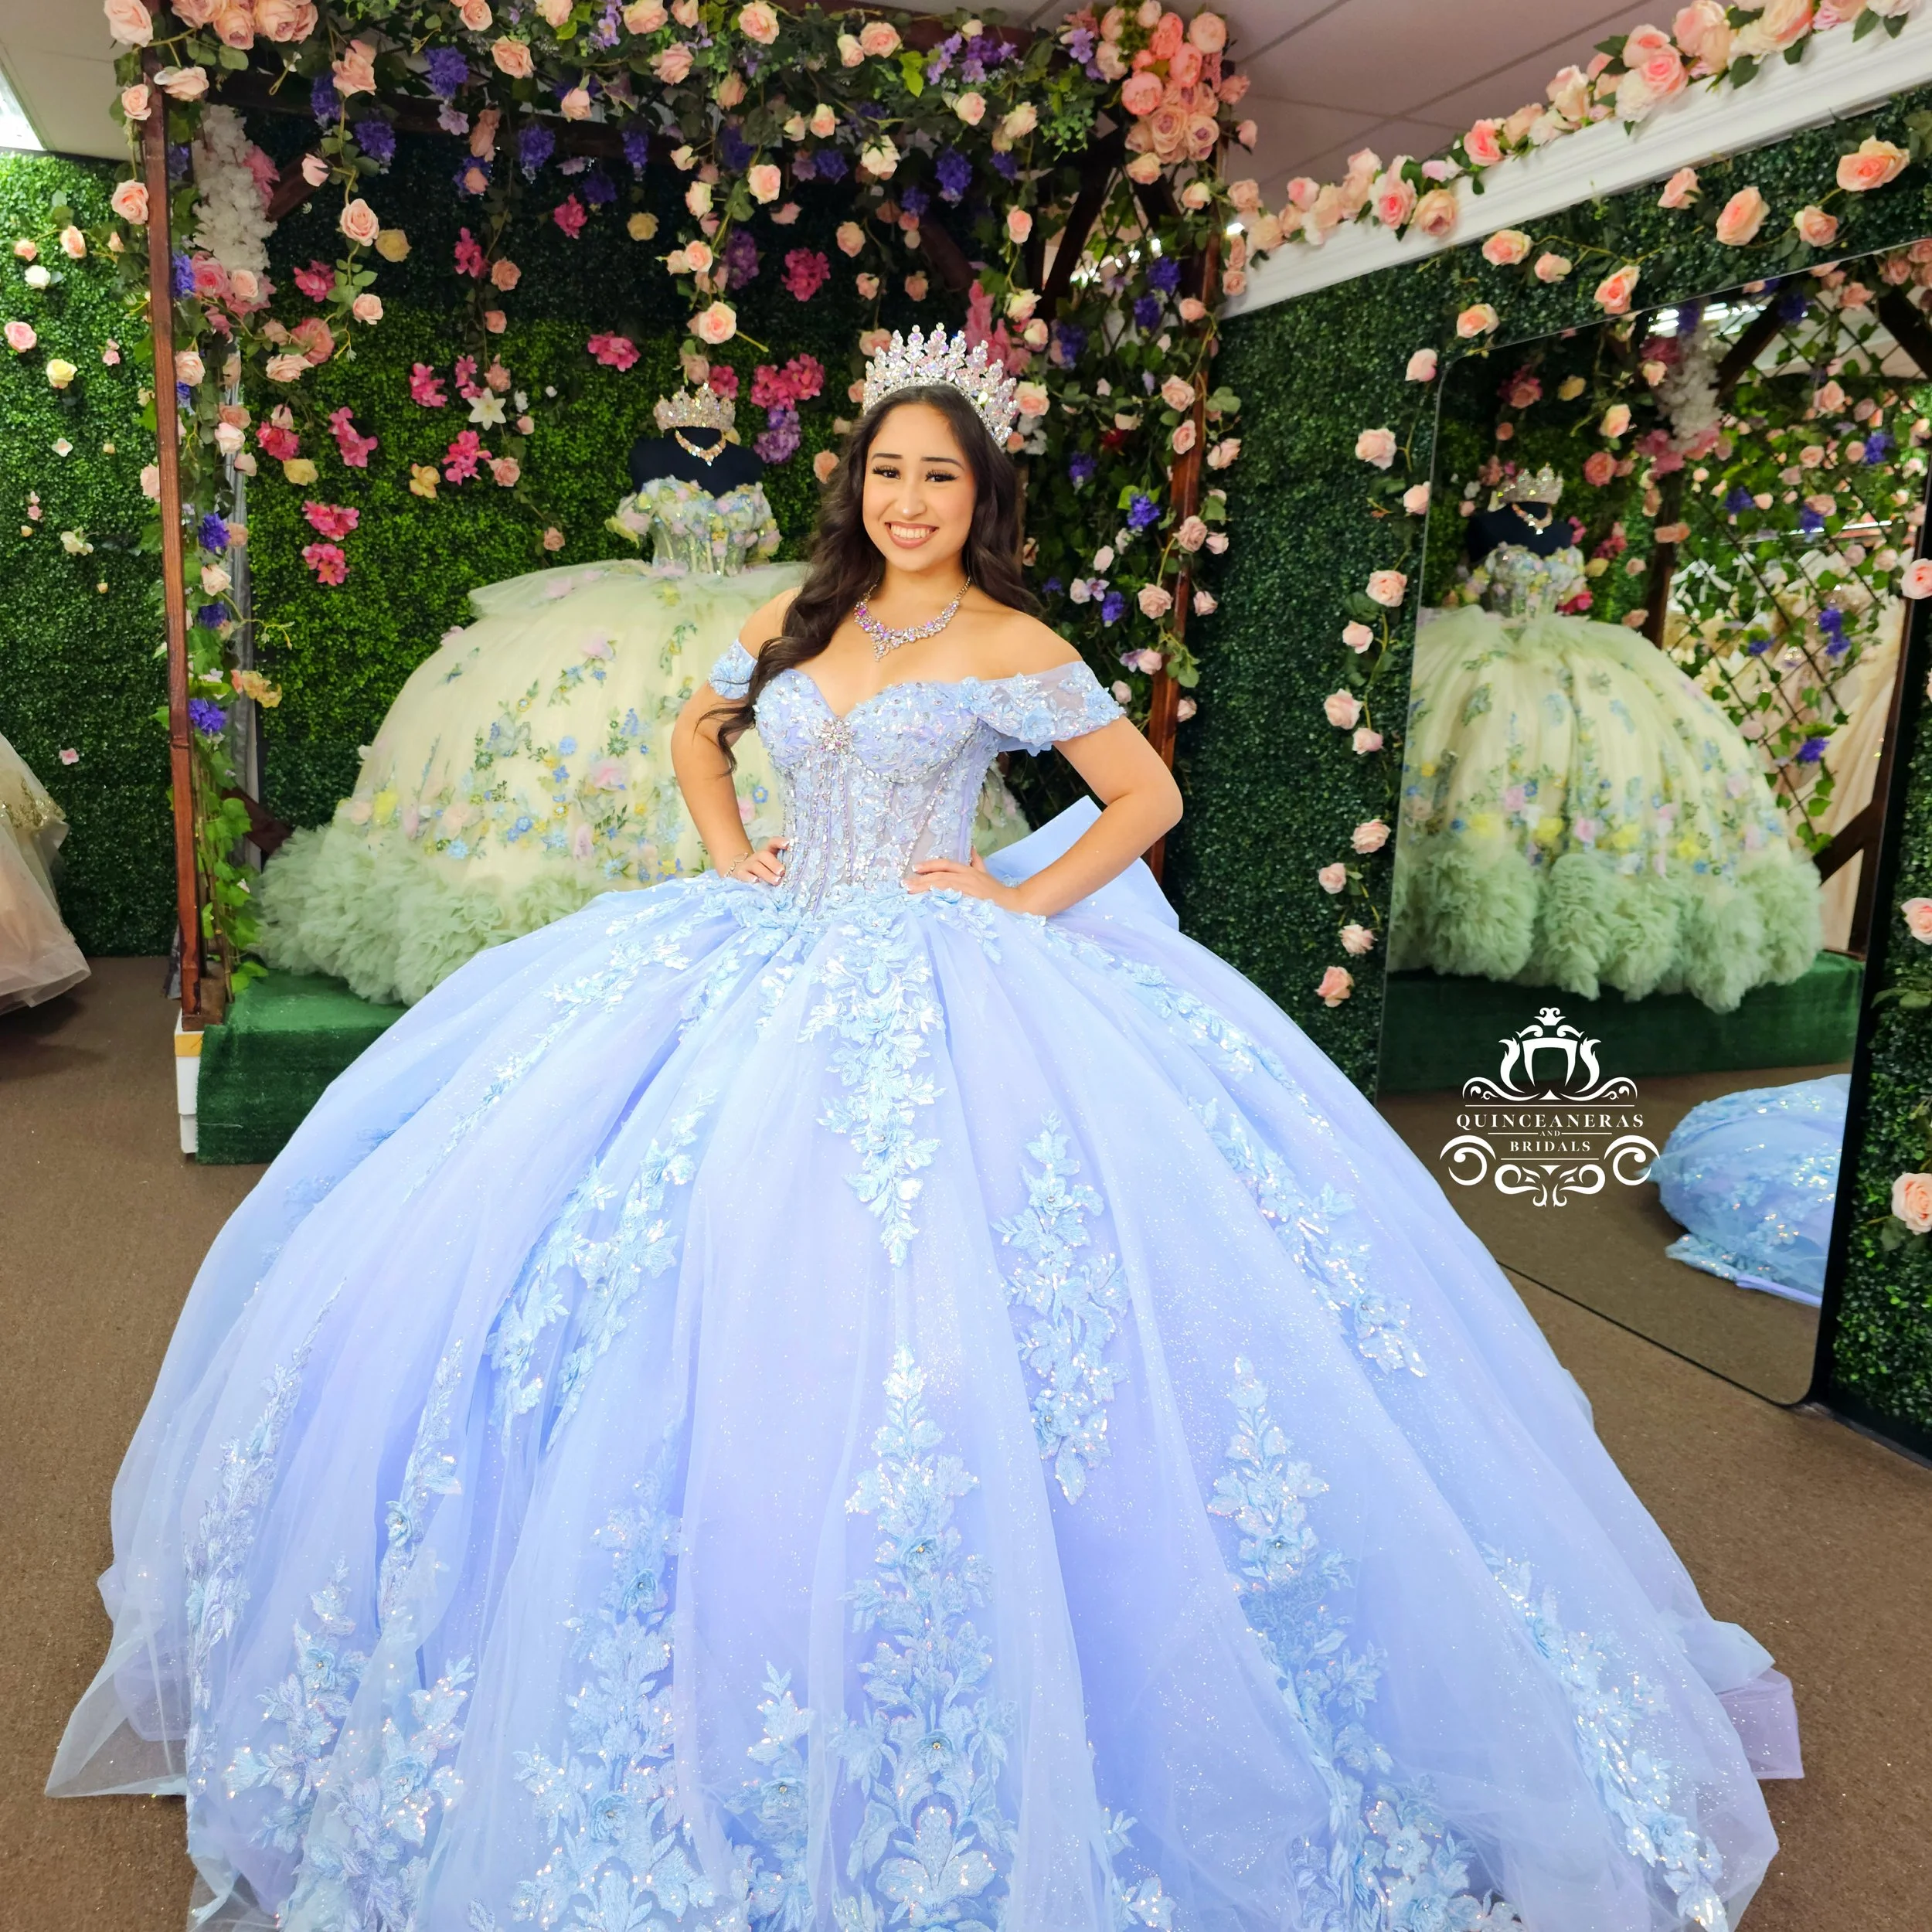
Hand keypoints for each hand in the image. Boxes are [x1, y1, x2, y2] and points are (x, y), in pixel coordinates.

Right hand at [724, 838, 788, 884]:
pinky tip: (756, 881)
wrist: (741, 874)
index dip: (779, 842)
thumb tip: (796, 875)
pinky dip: (749, 877)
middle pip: (764, 855)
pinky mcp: (740, 873)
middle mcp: (758, 857)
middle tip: (782, 872)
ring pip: (756, 866)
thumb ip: (782, 869)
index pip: (773, 843)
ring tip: (776, 881)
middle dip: (774, 864)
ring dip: (767, 874)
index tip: (788, 844)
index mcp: (768, 853)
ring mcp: (747, 864)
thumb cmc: (763, 873)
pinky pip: (743, 874)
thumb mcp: (773, 870)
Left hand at [906, 848, 1022, 909]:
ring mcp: (968, 890)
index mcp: (968, 870)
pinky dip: (937, 899)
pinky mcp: (970, 901)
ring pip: (942, 886)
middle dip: (921, 879)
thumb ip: (976, 861)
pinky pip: (950, 899)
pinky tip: (926, 901)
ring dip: (925, 888)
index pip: (945, 864)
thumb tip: (971, 847)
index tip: (915, 868)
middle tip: (905, 883)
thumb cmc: (996, 891)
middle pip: (939, 876)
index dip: (929, 865)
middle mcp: (966, 877)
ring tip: (910, 891)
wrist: (1013, 903)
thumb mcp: (985, 873)